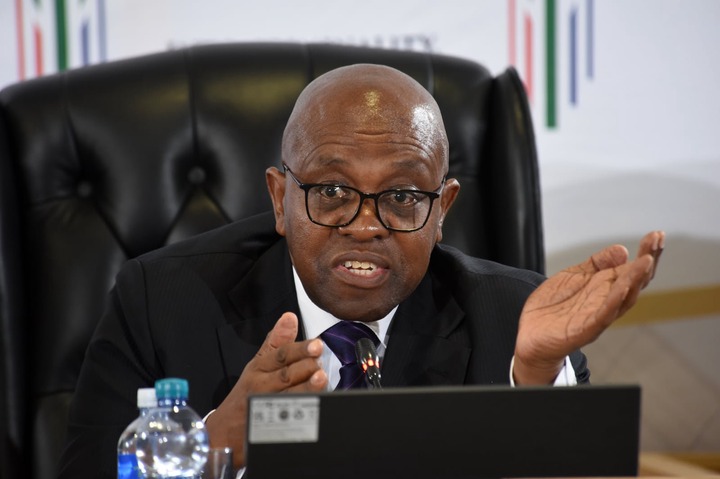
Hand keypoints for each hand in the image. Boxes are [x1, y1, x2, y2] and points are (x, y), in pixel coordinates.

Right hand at [205, 312, 327, 467]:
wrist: (225, 430)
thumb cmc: (247, 392)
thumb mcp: (258, 363)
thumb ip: (276, 341)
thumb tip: (290, 317)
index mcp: (259, 368)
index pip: (281, 355)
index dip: (299, 349)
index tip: (316, 344)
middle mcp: (262, 387)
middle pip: (286, 375)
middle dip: (305, 368)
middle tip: (320, 362)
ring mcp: (266, 407)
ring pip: (289, 396)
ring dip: (306, 387)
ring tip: (321, 379)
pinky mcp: (271, 426)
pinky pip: (289, 417)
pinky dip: (303, 411)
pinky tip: (316, 404)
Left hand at [513, 231, 664, 384]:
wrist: (530, 335)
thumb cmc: (553, 307)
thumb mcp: (574, 276)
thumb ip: (596, 264)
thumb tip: (622, 250)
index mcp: (606, 288)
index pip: (633, 269)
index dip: (647, 252)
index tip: (657, 234)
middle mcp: (607, 302)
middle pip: (636, 281)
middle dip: (648, 260)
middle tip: (657, 240)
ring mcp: (598, 316)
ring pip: (624, 298)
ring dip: (636, 279)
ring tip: (647, 260)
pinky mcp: (585, 329)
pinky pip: (604, 315)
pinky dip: (614, 301)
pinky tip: (623, 286)